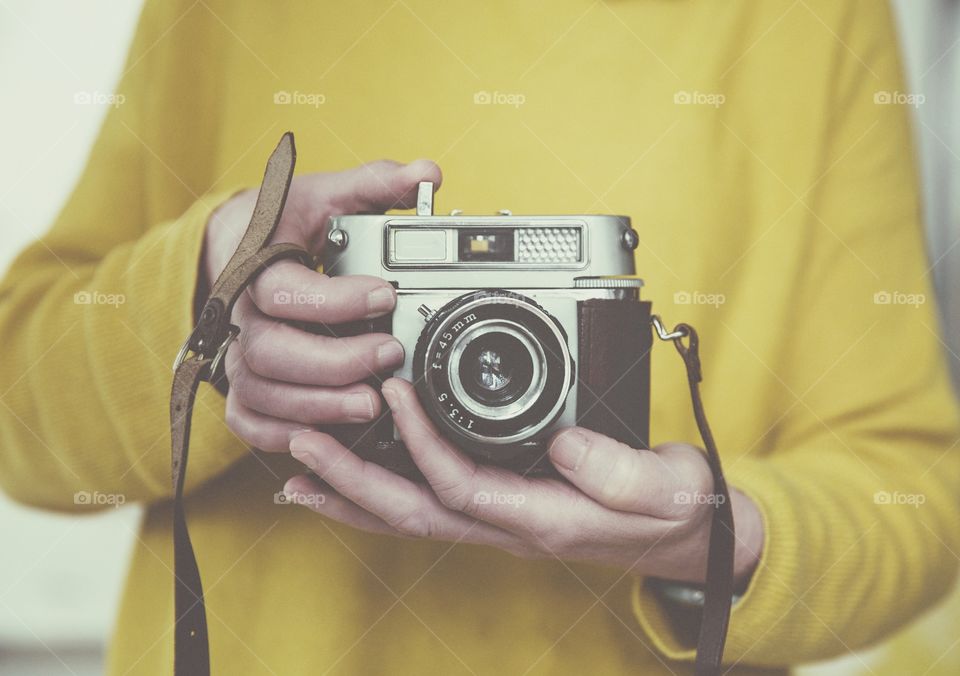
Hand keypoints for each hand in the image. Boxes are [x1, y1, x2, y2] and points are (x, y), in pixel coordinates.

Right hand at [203, 160, 441, 451]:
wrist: (236, 246)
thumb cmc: (284, 222)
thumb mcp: (324, 194)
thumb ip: (374, 184)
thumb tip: (428, 173)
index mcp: (256, 265)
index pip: (281, 289)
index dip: (333, 299)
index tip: (386, 293)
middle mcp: (241, 315)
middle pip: (268, 352)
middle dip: (333, 362)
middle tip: (388, 355)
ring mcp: (237, 354)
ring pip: (260, 393)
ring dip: (316, 405)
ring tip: (371, 404)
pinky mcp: (241, 386)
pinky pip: (246, 421)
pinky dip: (281, 434)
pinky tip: (326, 431)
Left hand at [284, 378, 763, 585]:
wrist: (688, 532)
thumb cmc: (674, 510)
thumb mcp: (663, 489)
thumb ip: (615, 470)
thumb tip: (562, 441)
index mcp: (541, 518)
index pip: (461, 486)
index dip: (420, 443)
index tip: (393, 393)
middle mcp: (508, 525)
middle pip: (411, 511)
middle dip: (350, 482)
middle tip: (300, 447)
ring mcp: (500, 518)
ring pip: (409, 513)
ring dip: (351, 493)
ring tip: (300, 471)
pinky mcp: (502, 503)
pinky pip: (428, 503)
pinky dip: (381, 493)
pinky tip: (353, 480)